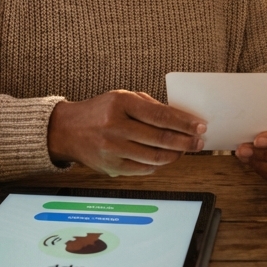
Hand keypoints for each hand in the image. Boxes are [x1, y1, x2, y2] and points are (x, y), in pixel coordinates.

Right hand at [47, 90, 204, 176]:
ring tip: (184, 150)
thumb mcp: (121, 98)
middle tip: (199, 142)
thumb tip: (180, 118)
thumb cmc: (99, 111)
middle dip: (185, 141)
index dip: (184, 122)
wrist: (67, 130)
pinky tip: (166, 158)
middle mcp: (115, 126)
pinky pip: (143, 169)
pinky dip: (159, 165)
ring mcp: (113, 149)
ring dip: (175, 155)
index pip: (160, 115)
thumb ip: (149, 105)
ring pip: (155, 157)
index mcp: (120, 103)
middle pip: (160, 138)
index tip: (200, 126)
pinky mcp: (111, 167)